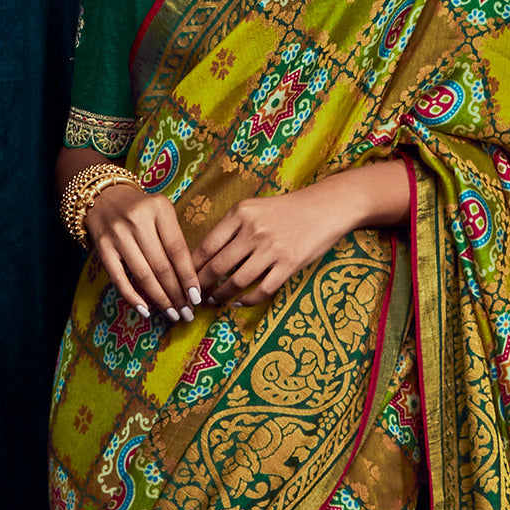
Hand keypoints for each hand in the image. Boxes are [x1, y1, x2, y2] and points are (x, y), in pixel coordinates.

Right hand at [84, 183, 202, 322]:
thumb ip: (175, 238)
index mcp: (159, 209)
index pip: (178, 250)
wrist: (103, 197)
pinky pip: (118, 278)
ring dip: (160, 299)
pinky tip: (146, 310)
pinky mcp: (102, 247)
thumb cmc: (141, 209)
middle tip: (187, 313)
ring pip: (143, 275)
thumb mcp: (162, 212)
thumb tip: (190, 280)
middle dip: (177, 294)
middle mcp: (137, 220)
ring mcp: (117, 234)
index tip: (197, 297)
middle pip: (162, 266)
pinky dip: (132, 297)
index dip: (188, 277)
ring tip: (172, 314)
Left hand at [192, 161, 410, 306]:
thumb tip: (205, 256)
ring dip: (221, 296)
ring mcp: (272, 249)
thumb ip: (232, 227)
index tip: (183, 278)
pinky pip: (262, 290)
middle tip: (193, 297)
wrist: (326, 207)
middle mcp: (254, 231)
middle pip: (217, 267)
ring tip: (213, 302)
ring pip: (237, 282)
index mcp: (241, 214)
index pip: (207, 246)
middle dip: (202, 286)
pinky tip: (238, 302)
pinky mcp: (289, 265)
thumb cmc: (287, 209)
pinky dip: (247, 300)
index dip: (191, 267)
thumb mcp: (255, 208)